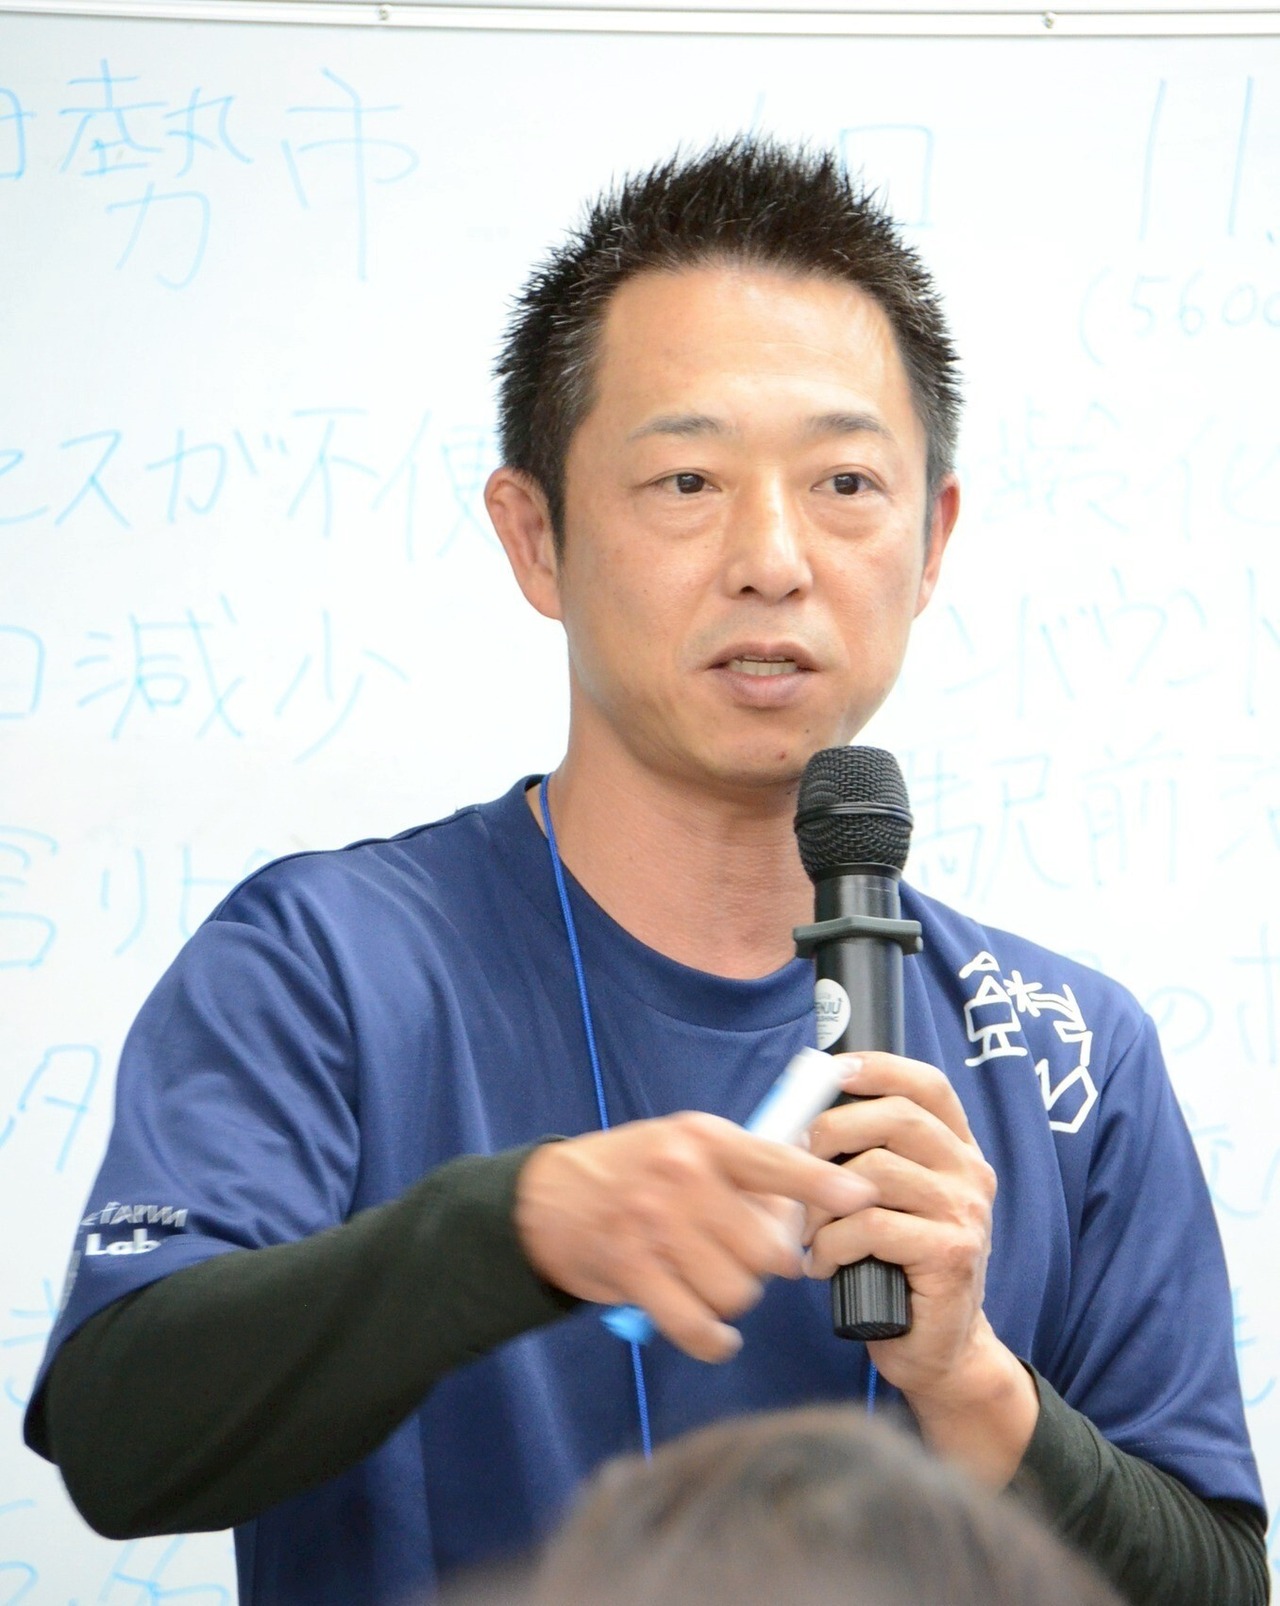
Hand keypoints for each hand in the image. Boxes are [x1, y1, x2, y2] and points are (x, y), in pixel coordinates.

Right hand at [515, 1112, 875, 1363]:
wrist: (547, 1198)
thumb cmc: (631, 1169)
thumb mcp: (685, 1143)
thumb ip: (741, 1168)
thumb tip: (805, 1209)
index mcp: (704, 1140)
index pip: (779, 1162)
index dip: (825, 1186)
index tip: (863, 1198)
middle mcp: (682, 1178)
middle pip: (767, 1248)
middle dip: (771, 1264)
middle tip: (751, 1258)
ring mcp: (655, 1227)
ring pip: (738, 1291)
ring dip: (737, 1299)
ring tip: (716, 1281)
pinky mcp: (633, 1273)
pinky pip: (698, 1326)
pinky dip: (714, 1339)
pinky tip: (716, 1332)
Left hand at [803, 1053, 1037, 1483]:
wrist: (937, 1350)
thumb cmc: (896, 1268)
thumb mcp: (886, 1202)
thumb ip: (864, 1156)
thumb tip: (802, 1112)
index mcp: (956, 1151)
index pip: (928, 1086)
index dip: (881, 1068)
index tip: (834, 1070)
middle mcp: (969, 1174)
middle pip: (897, 1118)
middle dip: (832, 1131)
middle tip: (798, 1163)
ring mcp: (965, 1212)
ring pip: (875, 1174)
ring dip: (822, 1203)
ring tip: (808, 1232)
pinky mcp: (950, 1253)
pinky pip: (871, 1226)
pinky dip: (832, 1243)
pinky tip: (822, 1263)